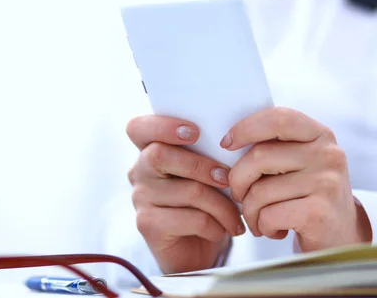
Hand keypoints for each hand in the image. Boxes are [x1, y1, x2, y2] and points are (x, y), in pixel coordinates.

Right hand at [126, 115, 244, 273]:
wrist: (195, 251)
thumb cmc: (205, 204)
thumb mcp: (207, 173)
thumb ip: (209, 153)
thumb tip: (234, 142)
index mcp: (150, 149)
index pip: (139, 127)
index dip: (162, 125)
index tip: (195, 132)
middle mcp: (139, 171)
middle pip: (160, 154)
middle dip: (201, 166)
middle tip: (226, 178)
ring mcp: (140, 198)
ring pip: (188, 190)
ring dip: (222, 205)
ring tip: (236, 216)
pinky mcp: (148, 224)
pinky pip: (192, 218)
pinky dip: (216, 226)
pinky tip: (223, 230)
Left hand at [221, 107, 371, 251]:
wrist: (341, 237)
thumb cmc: (306, 197)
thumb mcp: (298, 163)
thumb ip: (273, 147)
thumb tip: (226, 144)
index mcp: (320, 135)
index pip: (278, 119)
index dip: (246, 128)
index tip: (226, 144)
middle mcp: (328, 155)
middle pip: (259, 157)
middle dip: (237, 181)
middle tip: (239, 197)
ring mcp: (326, 184)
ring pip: (259, 192)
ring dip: (249, 211)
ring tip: (258, 219)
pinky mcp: (319, 214)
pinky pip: (268, 216)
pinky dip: (262, 226)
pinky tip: (274, 231)